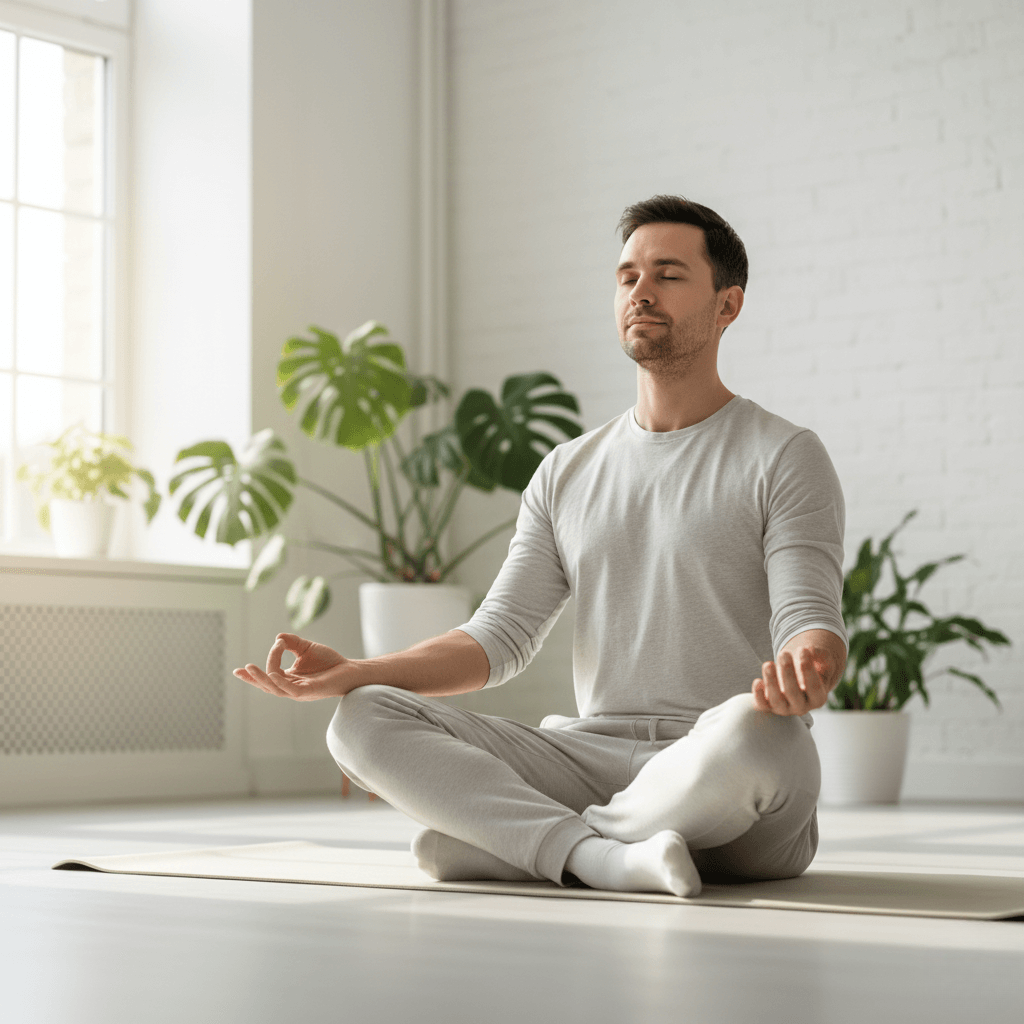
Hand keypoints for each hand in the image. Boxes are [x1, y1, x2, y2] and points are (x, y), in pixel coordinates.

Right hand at [233, 633, 353, 701]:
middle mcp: (292, 688)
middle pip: (267, 685)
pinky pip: (291, 690)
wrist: (350, 670)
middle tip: (238, 670)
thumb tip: (277, 637)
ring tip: (248, 669)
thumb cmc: (329, 662)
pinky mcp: (310, 692)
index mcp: (289, 679)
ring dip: (261, 679)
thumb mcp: (307, 648)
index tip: (277, 642)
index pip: (271, 671)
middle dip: (252, 678)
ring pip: (275, 688)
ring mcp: (300, 691)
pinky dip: (280, 683)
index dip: (269, 658)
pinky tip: (272, 674)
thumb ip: (292, 643)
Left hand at [752, 647, 828, 715]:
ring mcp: (784, 708)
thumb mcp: (821, 661)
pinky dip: (758, 695)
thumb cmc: (810, 667)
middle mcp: (801, 707)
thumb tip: (810, 651)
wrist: (795, 676)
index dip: (808, 669)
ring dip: (771, 681)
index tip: (803, 649)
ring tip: (768, 664)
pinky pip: (762, 705)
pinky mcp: (768, 705)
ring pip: (776, 700)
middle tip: (784, 653)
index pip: (814, 688)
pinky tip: (758, 681)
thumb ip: (821, 656)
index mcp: (818, 698)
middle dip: (788, 672)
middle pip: (794, 693)